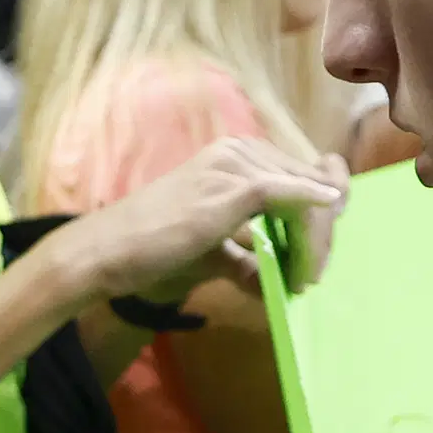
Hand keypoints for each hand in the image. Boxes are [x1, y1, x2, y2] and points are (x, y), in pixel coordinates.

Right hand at [75, 136, 350, 304]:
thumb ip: (248, 258)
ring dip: (317, 240)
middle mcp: (240, 150)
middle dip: (323, 232)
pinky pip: (295, 200)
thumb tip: (279, 281)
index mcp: (235, 157)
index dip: (320, 215)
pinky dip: (310, 231)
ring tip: (306, 278)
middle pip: (312, 183)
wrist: (109, 251)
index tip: (316, 256)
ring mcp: (238, 164)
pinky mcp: (236, 186)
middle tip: (312, 276)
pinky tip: (312, 257)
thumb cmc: (151, 249)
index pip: (301, 175)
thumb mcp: (212, 252)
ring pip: (310, 195)